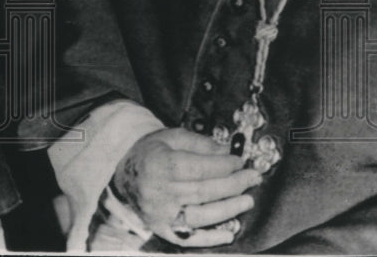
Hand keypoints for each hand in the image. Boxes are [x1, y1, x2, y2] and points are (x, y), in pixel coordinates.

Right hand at [111, 127, 261, 247]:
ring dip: (229, 209)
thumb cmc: (150, 154)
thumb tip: (227, 151)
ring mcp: (161, 213)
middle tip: (253, 178)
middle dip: (234, 185)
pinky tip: (229, 233)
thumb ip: (198, 143)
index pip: (200, 168)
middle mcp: (160, 191)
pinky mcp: (162, 229)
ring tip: (248, 200)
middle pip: (205, 191)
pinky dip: (211, 238)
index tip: (241, 162)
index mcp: (160, 164)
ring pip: (202, 215)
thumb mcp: (169, 138)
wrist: (123, 176)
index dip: (225, 165)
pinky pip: (190, 237)